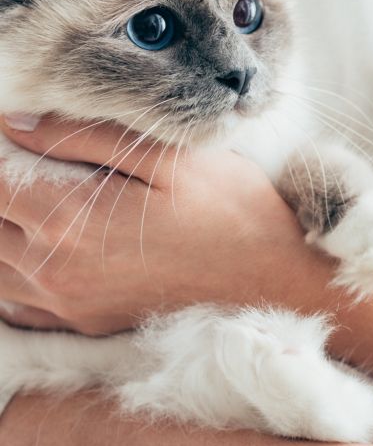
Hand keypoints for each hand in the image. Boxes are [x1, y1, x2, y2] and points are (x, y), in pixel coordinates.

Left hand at [0, 114, 328, 333]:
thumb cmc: (230, 209)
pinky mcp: (87, 322)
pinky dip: (12, 275)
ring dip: (5, 227)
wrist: (272, 280)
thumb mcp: (166, 157)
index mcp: (70, 217)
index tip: (17, 134)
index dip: (2, 149)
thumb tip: (15, 124)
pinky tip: (35, 250)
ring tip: (33, 199)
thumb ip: (86, 138)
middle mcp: (57, 267)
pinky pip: (16, 306)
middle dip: (4, 185)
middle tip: (31, 162)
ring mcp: (70, 302)